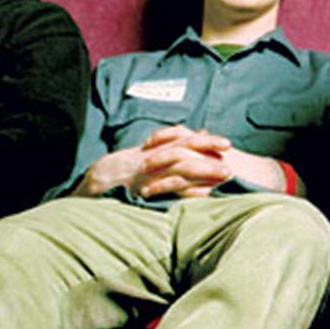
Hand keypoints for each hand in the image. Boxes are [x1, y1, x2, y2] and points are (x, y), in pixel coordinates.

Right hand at [79, 126, 232, 198]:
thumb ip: (174, 144)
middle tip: (231, 154)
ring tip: (225, 175)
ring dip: (205, 170)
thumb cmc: (128, 168)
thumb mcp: (151, 153)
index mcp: (158, 148)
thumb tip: (200, 133)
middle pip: (186, 148)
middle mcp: (156, 156)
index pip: (186, 139)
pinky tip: (204, 195)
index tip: (227, 143)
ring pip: (181, 167)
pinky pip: (169, 188)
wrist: (98, 180)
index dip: (207, 140)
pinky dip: (187, 191)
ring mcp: (151, 172)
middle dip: (209, 151)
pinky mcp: (145, 187)